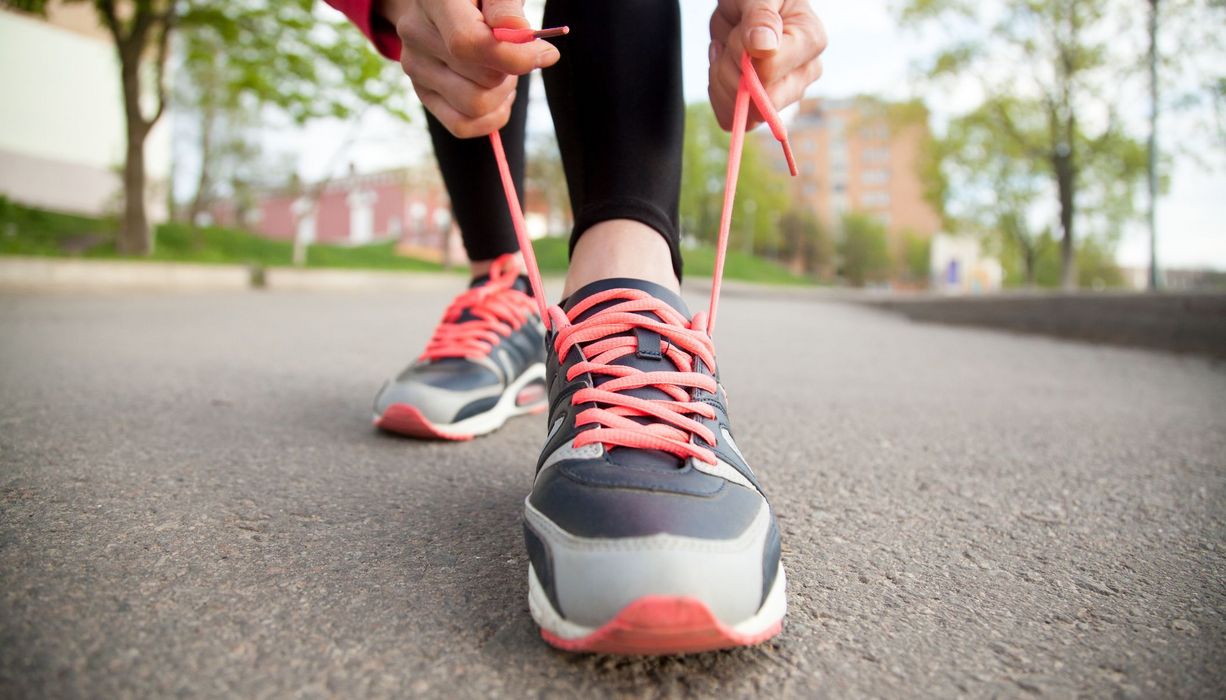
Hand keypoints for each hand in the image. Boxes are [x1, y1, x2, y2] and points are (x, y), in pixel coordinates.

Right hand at [378, 0, 559, 137]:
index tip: (546, 54)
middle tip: (516, 52)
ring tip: (502, 70)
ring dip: (502, 94)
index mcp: (435, 2)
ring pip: (475, 107)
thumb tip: (520, 33)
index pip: (468, 43)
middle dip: (512, 72)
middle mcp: (417, 35)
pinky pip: (462, 126)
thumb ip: (507, 6)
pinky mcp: (422, 92)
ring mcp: (415, 67)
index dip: (514, 58)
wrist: (443, 3)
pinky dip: (490, 118)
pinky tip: (498, 95)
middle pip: (480, 80)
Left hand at [708, 0, 826, 130]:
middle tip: (729, 41)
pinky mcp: (763, 106)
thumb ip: (761, 17)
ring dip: (721, 79)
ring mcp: (785, 93)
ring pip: (743, 114)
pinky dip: (718, 93)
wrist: (743, 2)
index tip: (739, 31)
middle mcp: (804, 73)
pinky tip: (723, 66)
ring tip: (726, 49)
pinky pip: (732, 119)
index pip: (769, 72)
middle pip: (759, 102)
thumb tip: (764, 47)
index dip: (742, 56)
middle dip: (730, 71)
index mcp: (810, 42)